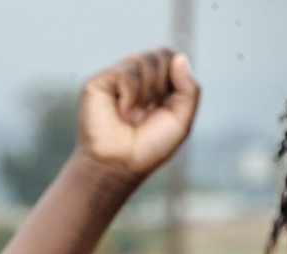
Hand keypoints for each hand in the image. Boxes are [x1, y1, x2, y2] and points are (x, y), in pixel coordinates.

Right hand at [77, 48, 199, 181]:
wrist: (119, 165)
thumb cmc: (147, 148)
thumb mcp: (181, 119)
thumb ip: (189, 89)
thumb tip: (179, 57)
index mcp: (153, 84)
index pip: (170, 57)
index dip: (175, 75)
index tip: (164, 105)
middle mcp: (134, 78)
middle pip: (160, 55)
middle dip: (161, 85)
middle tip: (147, 112)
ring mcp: (114, 79)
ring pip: (143, 61)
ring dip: (146, 92)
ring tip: (133, 116)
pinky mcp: (97, 83)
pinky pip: (126, 72)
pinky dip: (131, 94)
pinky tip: (123, 112)